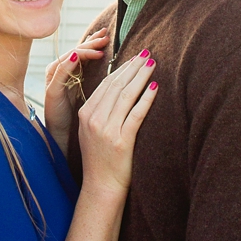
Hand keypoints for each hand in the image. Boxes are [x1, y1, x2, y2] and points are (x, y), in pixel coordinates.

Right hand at [42, 27, 109, 140]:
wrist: (61, 141)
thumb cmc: (79, 124)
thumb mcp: (92, 102)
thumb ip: (102, 87)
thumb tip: (122, 75)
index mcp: (71, 76)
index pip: (83, 54)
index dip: (94, 44)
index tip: (108, 36)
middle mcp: (61, 76)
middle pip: (77, 53)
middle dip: (92, 43)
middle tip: (107, 35)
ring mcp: (55, 84)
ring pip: (68, 60)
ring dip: (83, 51)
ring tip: (98, 46)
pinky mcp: (51, 94)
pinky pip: (59, 74)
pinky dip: (67, 64)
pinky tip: (75, 57)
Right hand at [74, 47, 159, 192]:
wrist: (100, 187)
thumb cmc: (99, 159)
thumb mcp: (91, 131)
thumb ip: (100, 111)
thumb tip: (117, 90)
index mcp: (84, 114)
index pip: (105, 84)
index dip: (121, 68)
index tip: (134, 57)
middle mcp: (93, 119)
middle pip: (116, 85)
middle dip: (133, 67)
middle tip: (147, 53)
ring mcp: (106, 130)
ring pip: (126, 95)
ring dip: (141, 77)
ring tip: (153, 64)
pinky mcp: (121, 141)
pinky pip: (136, 114)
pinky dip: (146, 99)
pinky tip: (155, 88)